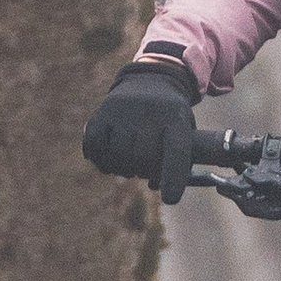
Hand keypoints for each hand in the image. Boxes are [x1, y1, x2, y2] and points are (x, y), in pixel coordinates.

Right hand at [84, 60, 198, 196]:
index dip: (173, 179)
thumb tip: (156, 187)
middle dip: (143, 171)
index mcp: (176, 120)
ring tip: (128, 164)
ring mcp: (125, 110)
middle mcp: (150, 113)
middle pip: (142, 159)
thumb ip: (177, 163)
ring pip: (118, 155)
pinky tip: (107, 160)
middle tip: (144, 168)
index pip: (176, 152)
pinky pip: (95, 145)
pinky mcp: (103, 111)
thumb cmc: (170, 119)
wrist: (150, 80)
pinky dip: (99, 159)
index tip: (170, 199)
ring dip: (122, 168)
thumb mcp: (185, 133)